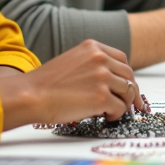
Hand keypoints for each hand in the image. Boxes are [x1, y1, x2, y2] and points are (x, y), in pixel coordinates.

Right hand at [0, 40, 143, 129]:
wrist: (31, 95)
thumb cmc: (46, 83)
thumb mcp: (73, 61)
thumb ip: (92, 64)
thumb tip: (112, 80)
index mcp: (92, 47)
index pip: (122, 59)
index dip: (127, 75)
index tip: (129, 85)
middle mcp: (100, 58)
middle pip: (128, 75)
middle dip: (131, 91)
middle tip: (132, 103)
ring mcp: (102, 77)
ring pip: (127, 92)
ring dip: (123, 104)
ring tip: (112, 111)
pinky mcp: (101, 97)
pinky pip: (120, 107)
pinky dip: (116, 114)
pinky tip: (106, 116)